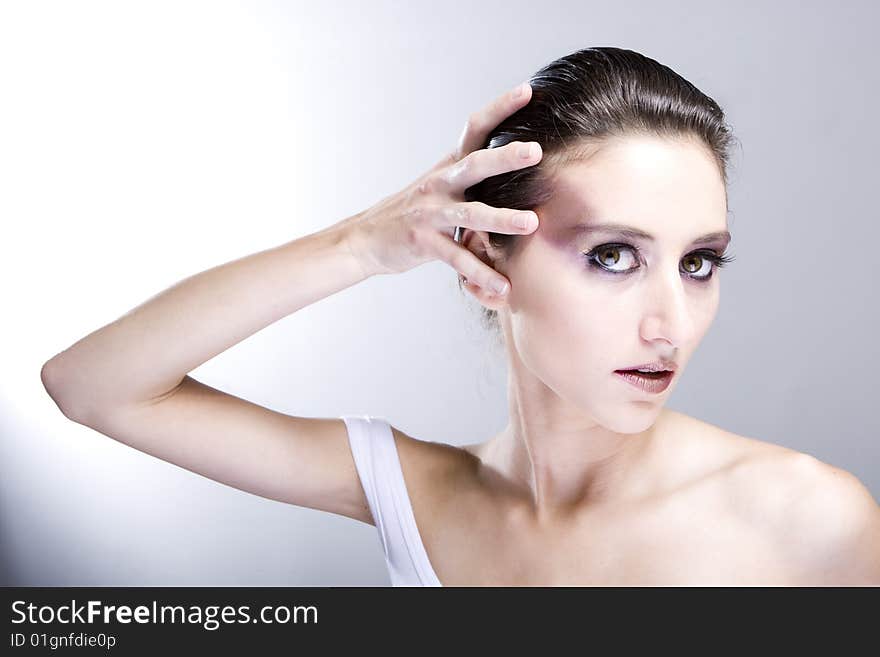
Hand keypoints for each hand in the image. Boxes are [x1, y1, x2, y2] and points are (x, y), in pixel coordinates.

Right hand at [344, 81, 541, 298]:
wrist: (368, 238)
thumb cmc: (417, 212)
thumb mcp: (443, 185)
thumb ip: (474, 173)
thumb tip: (516, 157)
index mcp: (450, 166)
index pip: (476, 129)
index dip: (500, 108)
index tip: (528, 90)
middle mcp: (440, 183)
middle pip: (475, 164)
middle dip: (505, 157)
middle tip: (535, 151)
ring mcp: (431, 212)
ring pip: (470, 213)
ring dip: (501, 219)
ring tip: (531, 223)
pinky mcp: (423, 241)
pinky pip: (457, 258)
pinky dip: (480, 272)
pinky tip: (502, 285)